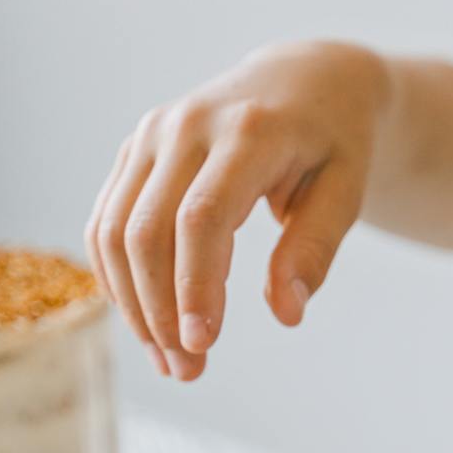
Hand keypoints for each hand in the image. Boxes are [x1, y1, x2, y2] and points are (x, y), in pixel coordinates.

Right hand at [87, 42, 389, 381]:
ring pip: (114, 231)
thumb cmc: (333, 144)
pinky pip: (105, 222)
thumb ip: (315, 249)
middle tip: (189, 370)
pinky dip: (118, 279)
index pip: (202, 217)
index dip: (194, 286)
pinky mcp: (134, 151)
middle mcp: (186, 125)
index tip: (203, 344)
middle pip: (147, 231)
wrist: (304, 81)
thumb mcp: (346, 193)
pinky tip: (147, 321)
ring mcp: (152, 134)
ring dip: (134, 305)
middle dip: (160, 310)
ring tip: (170, 359)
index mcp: (247, 131)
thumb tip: (287, 313)